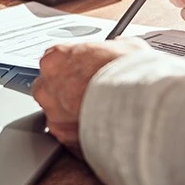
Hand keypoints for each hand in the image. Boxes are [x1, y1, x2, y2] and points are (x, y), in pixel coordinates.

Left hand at [32, 39, 148, 156]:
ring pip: (57, 116)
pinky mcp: (62, 136)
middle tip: (90, 97)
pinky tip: (99, 133)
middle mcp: (48, 86)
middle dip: (66, 94)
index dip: (71, 70)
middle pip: (49, 90)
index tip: (84, 74)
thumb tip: (120, 47)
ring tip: (99, 117)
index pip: (54, 62)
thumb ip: (113, 48)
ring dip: (72, 116)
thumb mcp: (126, 47)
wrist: (137, 103)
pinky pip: (68, 137)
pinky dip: (81, 136)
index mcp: (57, 58)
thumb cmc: (129, 73)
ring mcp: (53, 113)